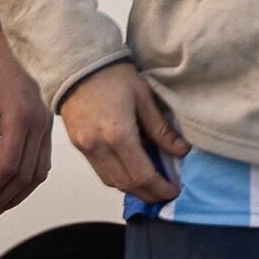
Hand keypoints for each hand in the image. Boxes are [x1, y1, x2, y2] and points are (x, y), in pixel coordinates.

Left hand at [0, 28, 54, 215]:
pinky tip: (12, 186)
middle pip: (25, 176)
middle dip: (1, 198)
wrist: (22, 37)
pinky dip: (29, 180)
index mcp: (21, 117)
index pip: (8, 166)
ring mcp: (48, 126)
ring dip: (17, 195)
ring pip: (39, 173)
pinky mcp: (48, 125)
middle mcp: (40, 125)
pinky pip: (43, 162)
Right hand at [59, 60, 187, 203]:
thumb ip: (161, 129)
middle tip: (166, 193)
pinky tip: (132, 172)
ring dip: (132, 188)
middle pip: (126, 184)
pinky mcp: (78, 146)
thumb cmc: (112, 76)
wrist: (78, 64)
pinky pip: (99, 171)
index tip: (174, 190)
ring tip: (152, 185)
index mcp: (118, 134)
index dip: (160, 188)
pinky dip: (117, 177)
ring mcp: (85, 148)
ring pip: (110, 182)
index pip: (142, 175)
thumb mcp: (144, 97)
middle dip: (148, 194)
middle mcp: (98, 146)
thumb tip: (180, 150)